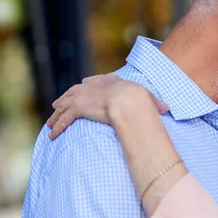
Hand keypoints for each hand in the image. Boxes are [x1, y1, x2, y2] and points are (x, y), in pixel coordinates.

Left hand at [47, 74, 168, 139]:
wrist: (127, 100)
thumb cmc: (139, 98)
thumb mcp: (148, 98)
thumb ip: (155, 103)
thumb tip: (167, 107)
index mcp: (107, 81)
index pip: (91, 82)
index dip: (85, 86)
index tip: (80, 88)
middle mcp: (91, 87)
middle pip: (73, 92)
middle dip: (64, 99)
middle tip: (57, 104)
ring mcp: (82, 97)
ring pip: (64, 107)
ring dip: (55, 115)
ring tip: (50, 123)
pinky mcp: (76, 108)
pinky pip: (63, 120)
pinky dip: (57, 128)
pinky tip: (52, 135)